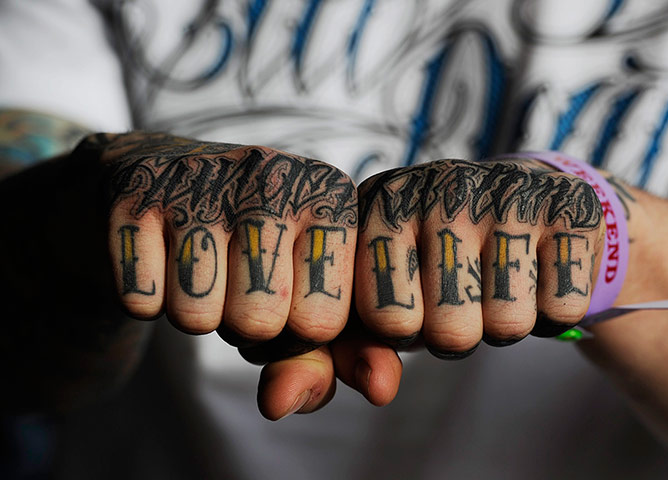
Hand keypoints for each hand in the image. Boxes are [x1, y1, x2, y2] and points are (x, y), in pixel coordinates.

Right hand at [79, 132, 357, 361]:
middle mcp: (275, 174)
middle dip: (245, 327)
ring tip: (204, 269)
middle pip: (260, 322)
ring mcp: (203, 175)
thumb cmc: (252, 256)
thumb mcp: (308, 301)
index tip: (290, 298)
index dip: (297, 332)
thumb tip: (380, 390)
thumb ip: (348, 355)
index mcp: (333, 196)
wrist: (162, 194)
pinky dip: (148, 298)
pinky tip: (161, 255)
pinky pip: (141, 300)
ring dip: (197, 314)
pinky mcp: (135, 191)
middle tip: (239, 284)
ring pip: (197, 316)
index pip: (324, 322)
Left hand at [354, 157, 604, 356]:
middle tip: (462, 296)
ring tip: (498, 283)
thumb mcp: (387, 292)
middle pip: (450, 331)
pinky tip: (539, 273)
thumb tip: (379, 389)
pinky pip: (563, 309)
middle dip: (457, 334)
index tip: (414, 302)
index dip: (406, 331)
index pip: (385, 317)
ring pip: (509, 324)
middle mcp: (443, 185)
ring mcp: (509, 190)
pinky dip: (553, 313)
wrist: (517, 204)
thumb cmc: (435, 260)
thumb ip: (364, 347)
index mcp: (384, 203)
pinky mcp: (571, 206)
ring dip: (505, 324)